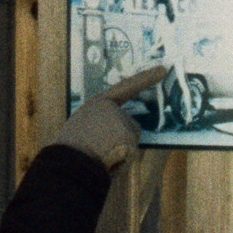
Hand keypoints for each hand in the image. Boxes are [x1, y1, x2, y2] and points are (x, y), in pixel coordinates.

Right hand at [52, 63, 169, 170]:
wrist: (70, 163)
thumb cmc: (72, 148)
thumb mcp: (83, 125)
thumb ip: (100, 122)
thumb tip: (113, 134)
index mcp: (98, 103)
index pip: (126, 87)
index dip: (145, 78)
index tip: (162, 70)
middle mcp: (112, 107)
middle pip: (129, 124)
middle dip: (120, 139)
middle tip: (98, 149)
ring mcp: (122, 120)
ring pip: (131, 140)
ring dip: (121, 150)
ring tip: (100, 155)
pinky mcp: (128, 134)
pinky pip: (130, 152)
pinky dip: (122, 161)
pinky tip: (107, 161)